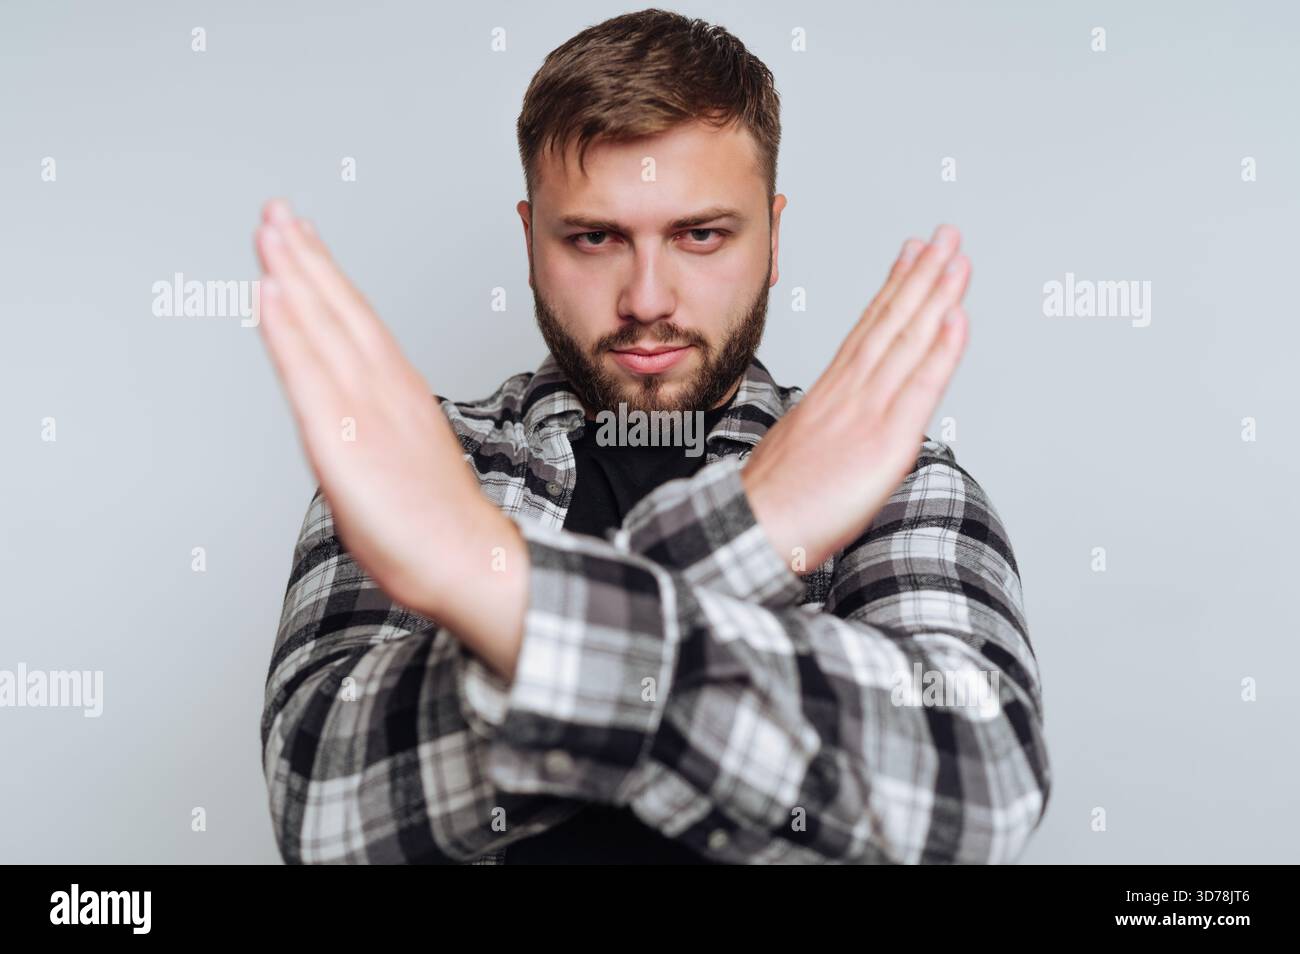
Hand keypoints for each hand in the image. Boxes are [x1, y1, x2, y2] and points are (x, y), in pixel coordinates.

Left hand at [252, 199, 526, 675]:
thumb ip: (379, 435)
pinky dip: (286, 331)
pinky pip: (307, 376)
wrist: (472, 565)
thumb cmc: (439, 529)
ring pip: (323, 329)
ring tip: (270, 229)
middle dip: (305, 257)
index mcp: (399, 397)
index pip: (357, 324)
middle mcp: (384, 393)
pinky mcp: (343, 442)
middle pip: (339, 311)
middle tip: (277, 210)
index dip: (326, 276)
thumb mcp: (406, 466)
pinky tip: (269, 294)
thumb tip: (354, 428)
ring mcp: (365, 412)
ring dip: (294, 273)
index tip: (303, 238)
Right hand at [742, 225, 969, 569]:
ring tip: (958, 258)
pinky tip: (958, 318)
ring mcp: (867, 413)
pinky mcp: (885, 441)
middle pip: (890, 323)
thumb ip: (826, 431)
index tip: (912, 255)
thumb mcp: (797, 453)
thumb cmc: (772, 503)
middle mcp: (848, 393)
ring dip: (935, 295)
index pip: (868, 330)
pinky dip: (941, 351)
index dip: (894, 289)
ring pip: (907, 342)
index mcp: (828, 395)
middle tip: (945, 235)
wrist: (752, 528)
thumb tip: (843, 431)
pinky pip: (919, 388)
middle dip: (921, 275)